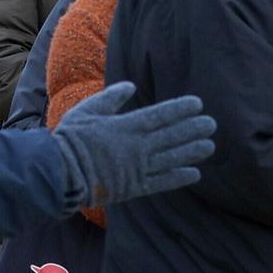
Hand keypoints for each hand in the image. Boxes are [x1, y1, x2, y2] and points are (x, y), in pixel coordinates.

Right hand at [52, 82, 215, 207]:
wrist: (60, 172)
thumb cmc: (70, 139)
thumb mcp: (86, 111)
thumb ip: (110, 98)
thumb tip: (130, 86)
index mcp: (126, 126)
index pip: (160, 115)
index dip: (181, 109)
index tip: (197, 104)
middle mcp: (137, 146)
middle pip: (172, 136)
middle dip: (194, 129)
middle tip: (211, 124)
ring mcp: (137, 168)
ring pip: (172, 158)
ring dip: (193, 151)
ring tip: (210, 146)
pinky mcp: (134, 187)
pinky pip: (162, 181)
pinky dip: (179, 177)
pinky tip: (194, 173)